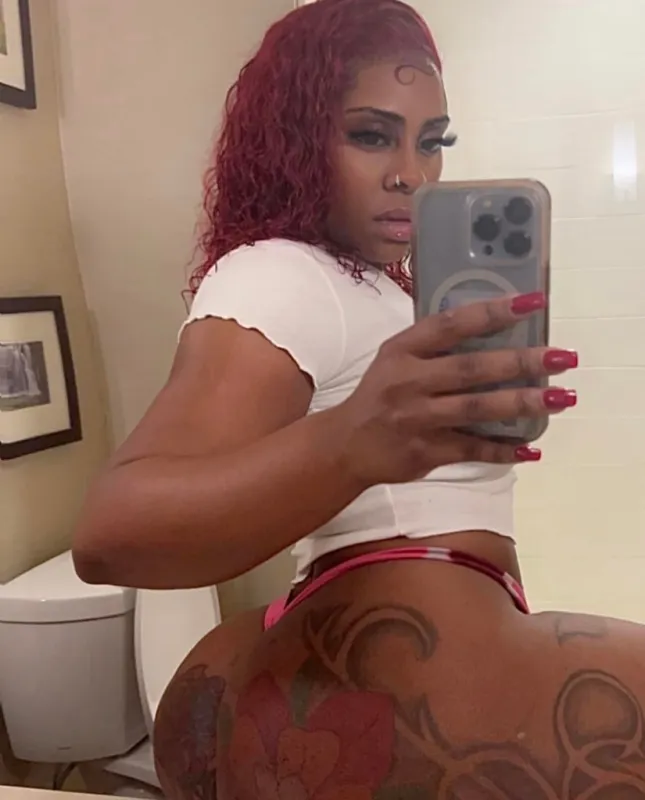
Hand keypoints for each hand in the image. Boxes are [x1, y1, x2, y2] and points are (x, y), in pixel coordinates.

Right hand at [337, 292, 577, 485]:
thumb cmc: (380, 394)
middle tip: (562, 357)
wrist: (346, 444)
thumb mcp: (395, 359)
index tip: (532, 302)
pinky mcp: (425, 451)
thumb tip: (495, 326)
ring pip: (477, 409)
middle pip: (471, 368)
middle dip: (521, 362)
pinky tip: (530, 448)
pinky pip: (472, 448)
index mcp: (402, 350)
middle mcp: (408, 381)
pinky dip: (503, 450)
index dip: (492, 312)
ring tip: (560, 398)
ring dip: (522, 403)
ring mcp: (417, 418)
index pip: (450, 324)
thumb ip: (434, 345)